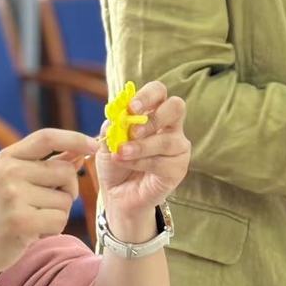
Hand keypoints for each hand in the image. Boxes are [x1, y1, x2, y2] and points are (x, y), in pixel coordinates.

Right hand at [0, 128, 97, 276]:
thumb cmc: (1, 211)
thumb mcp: (17, 180)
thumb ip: (49, 164)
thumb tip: (81, 151)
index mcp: (8, 157)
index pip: (47, 137)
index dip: (74, 139)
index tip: (94, 145)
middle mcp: (10, 171)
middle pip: (65, 172)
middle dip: (68, 190)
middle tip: (46, 203)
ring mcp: (13, 195)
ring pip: (65, 200)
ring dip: (58, 213)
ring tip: (34, 218)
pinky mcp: (21, 220)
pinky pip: (60, 220)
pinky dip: (54, 228)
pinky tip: (33, 231)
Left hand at [96, 81, 189, 222]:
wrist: (117, 193)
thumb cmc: (115, 161)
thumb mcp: (107, 141)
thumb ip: (112, 126)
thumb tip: (117, 114)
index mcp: (153, 112)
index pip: (159, 92)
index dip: (147, 96)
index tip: (130, 108)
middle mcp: (170, 126)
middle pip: (176, 106)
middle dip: (153, 117)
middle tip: (133, 130)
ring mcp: (177, 147)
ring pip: (166, 140)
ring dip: (140, 146)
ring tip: (121, 152)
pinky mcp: (178, 168)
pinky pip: (163, 162)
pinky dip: (141, 162)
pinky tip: (127, 163)